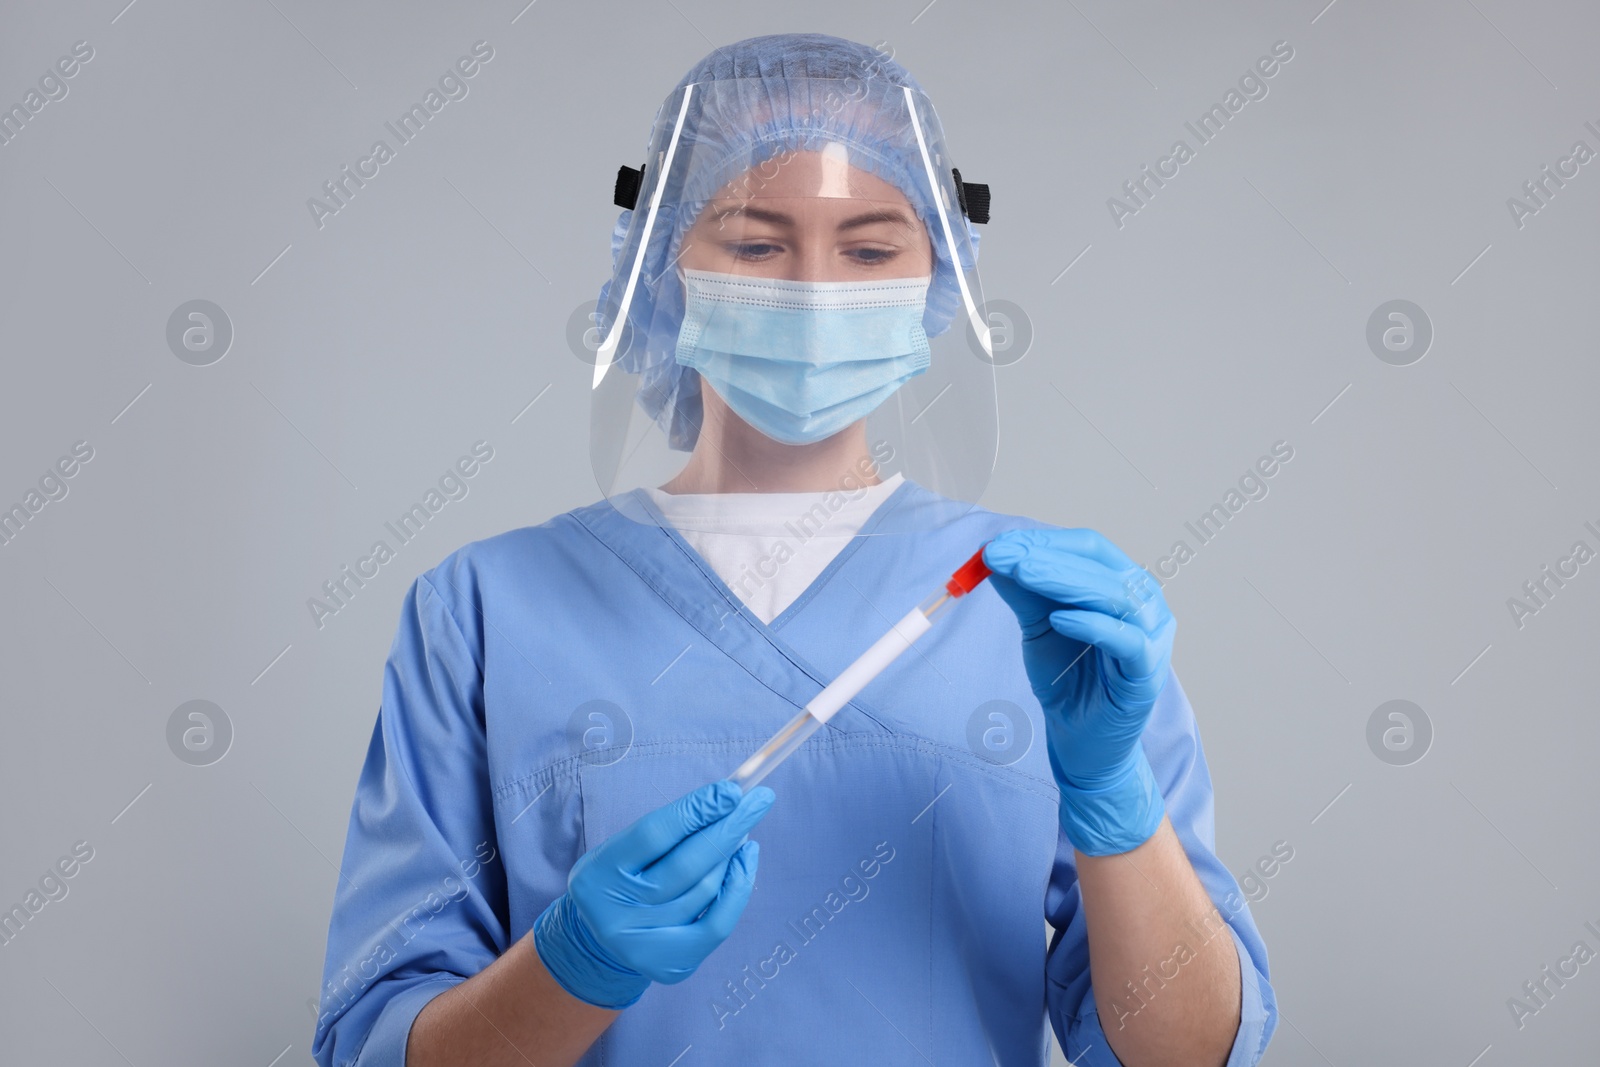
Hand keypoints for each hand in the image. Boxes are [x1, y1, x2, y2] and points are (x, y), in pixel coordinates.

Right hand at [533, 779, 773, 1007]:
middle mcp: (618, 912)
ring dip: (731, 853)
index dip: (696, 810)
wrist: (599, 942)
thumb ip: (669, 827)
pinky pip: (718, 923)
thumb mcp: (626, 848)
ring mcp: (644, 943)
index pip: (654, 834)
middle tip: (759, 800)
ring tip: (742, 829)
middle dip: (728, 827)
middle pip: (686, 865)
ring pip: (705, 889)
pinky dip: (738, 887)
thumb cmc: (622, 880)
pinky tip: (745, 861)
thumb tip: (726, 799)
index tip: (731, 790)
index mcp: (599, 872)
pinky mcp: (670, 964)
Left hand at [983, 529, 1173, 854]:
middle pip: (1100, 566)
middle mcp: (1144, 604)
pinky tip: (1059, 618)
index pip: (1088, 548)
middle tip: (1000, 555)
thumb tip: (993, 552)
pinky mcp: (1147, 673)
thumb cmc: (1067, 679)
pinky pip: (1126, 641)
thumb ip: (1023, 591)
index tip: (996, 545)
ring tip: (1023, 573)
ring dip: (1065, 581)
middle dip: (1046, 557)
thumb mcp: (1038, 627)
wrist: (1080, 741)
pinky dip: (1094, 625)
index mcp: (1121, 585)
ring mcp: (1152, 637)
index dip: (1043, 541)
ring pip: (1116, 597)